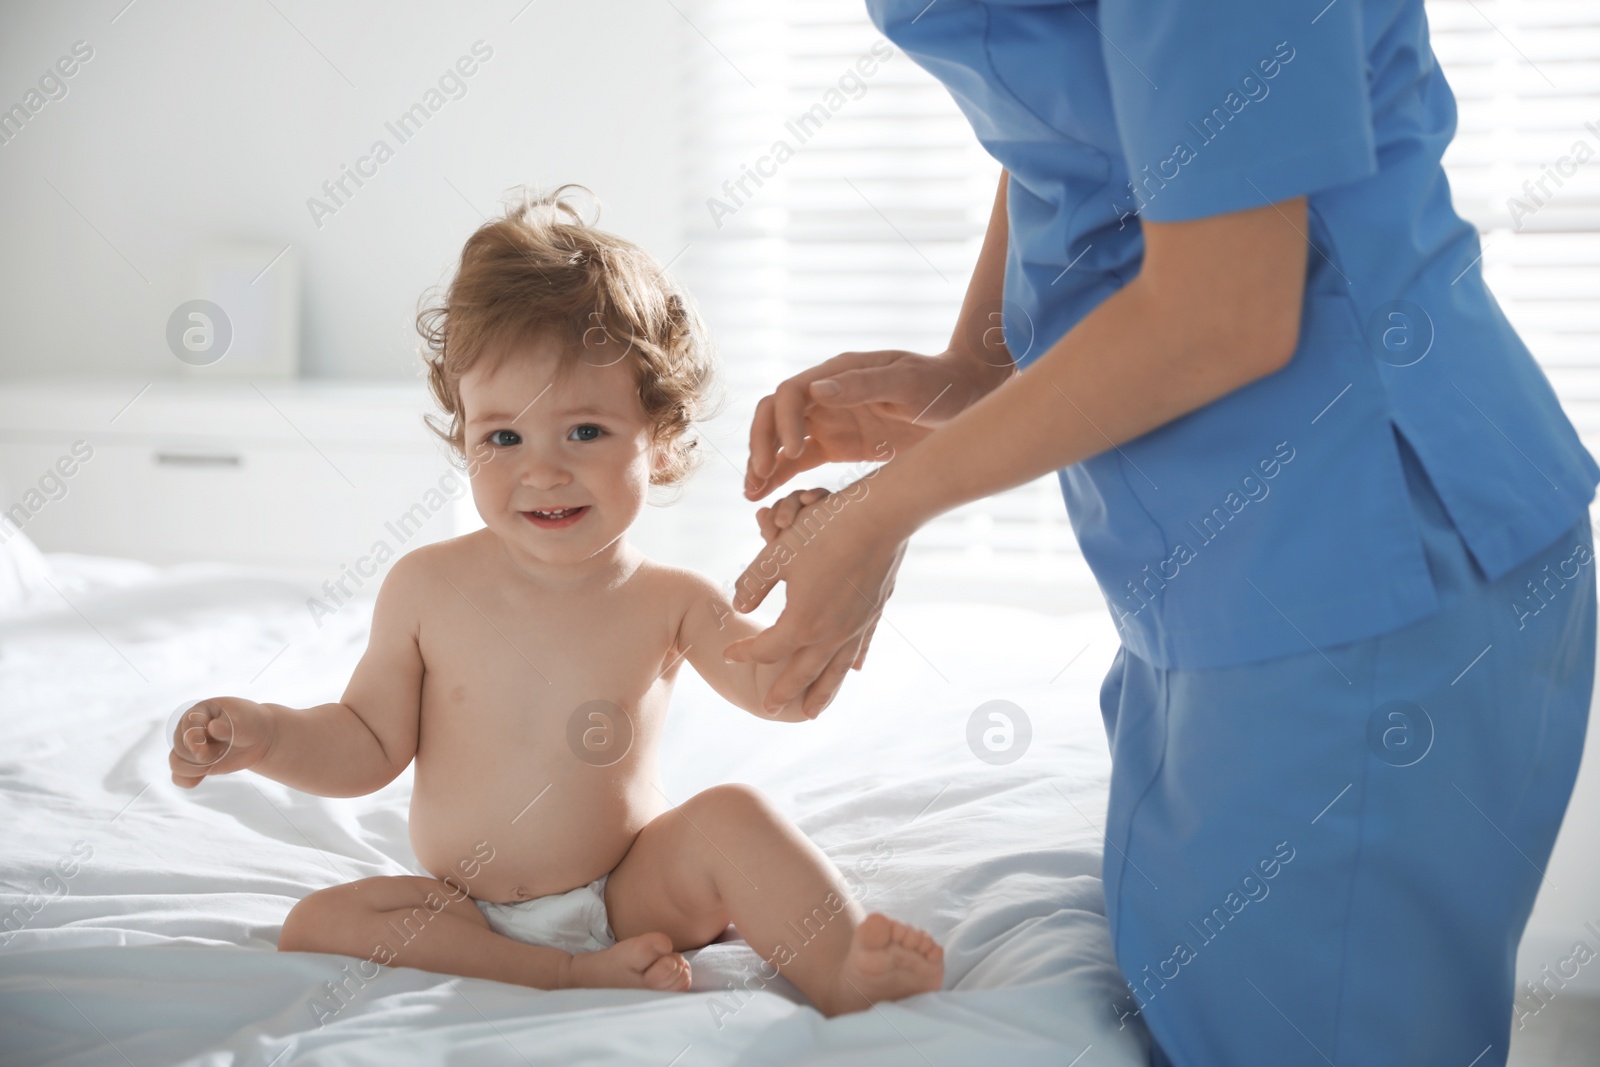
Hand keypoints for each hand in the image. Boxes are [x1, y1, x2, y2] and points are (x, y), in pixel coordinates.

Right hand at [168, 697, 274, 788]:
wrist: (256, 738)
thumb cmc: (248, 724)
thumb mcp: (243, 721)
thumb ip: (228, 726)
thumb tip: (212, 727)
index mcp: (198, 713)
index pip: (187, 728)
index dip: (196, 740)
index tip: (212, 744)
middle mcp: (188, 729)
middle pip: (181, 748)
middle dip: (202, 756)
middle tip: (223, 750)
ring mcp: (189, 747)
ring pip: (176, 764)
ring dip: (195, 769)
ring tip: (214, 762)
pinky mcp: (193, 764)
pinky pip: (178, 776)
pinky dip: (187, 780)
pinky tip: (200, 778)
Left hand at [727, 478, 907, 715]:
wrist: (880, 517)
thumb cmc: (825, 530)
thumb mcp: (778, 552)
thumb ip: (754, 582)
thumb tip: (739, 605)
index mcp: (801, 622)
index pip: (766, 649)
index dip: (744, 653)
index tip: (729, 654)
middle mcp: (829, 634)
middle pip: (801, 673)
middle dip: (783, 692)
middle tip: (769, 709)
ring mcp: (854, 627)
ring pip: (835, 671)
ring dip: (822, 694)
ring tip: (811, 712)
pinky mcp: (872, 615)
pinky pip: (860, 649)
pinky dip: (852, 664)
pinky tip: (853, 671)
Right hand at [744, 347, 1011, 499]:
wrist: (965, 398)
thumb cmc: (939, 385)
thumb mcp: (906, 382)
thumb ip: (863, 386)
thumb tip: (817, 389)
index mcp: (838, 373)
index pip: (791, 393)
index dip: (783, 422)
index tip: (791, 453)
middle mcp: (826, 395)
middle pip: (774, 415)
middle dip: (761, 444)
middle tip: (759, 478)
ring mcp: (829, 421)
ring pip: (781, 441)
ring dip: (763, 465)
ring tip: (751, 496)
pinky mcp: (838, 445)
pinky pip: (800, 460)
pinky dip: (781, 477)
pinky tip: (766, 497)